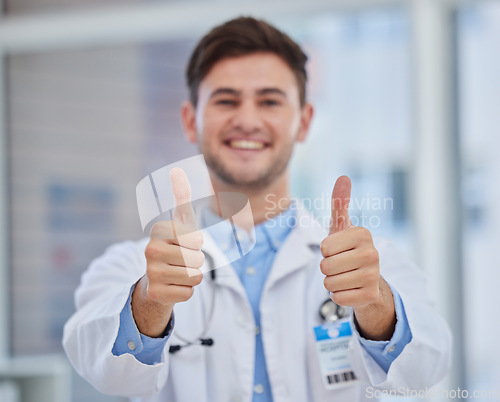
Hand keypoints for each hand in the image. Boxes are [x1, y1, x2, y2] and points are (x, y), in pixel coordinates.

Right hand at [133, 167, 203, 336]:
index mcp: (159, 230)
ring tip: (178, 272)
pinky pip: (189, 293)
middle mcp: (150, 250)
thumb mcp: (180, 222)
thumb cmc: (174, 246)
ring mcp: (151, 273)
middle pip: (198, 259)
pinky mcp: (156, 294)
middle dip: (196, 262)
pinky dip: (186, 291)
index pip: (197, 239)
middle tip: (181, 260)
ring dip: (192, 277)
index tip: (183, 243)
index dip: (196, 243)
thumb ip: (181, 197)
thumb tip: (177, 170)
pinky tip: (173, 286)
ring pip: (195, 276)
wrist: (156, 279)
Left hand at [320, 176, 394, 339]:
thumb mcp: (342, 227)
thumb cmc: (348, 249)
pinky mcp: (370, 296)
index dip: (326, 250)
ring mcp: (374, 277)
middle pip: (325, 266)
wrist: (367, 280)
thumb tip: (343, 178)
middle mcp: (373, 254)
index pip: (325, 247)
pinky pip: (338, 298)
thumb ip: (339, 204)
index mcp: (363, 234)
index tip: (338, 250)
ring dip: (332, 282)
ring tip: (345, 277)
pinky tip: (350, 289)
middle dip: (327, 268)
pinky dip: (339, 296)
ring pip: (329, 283)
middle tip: (341, 265)